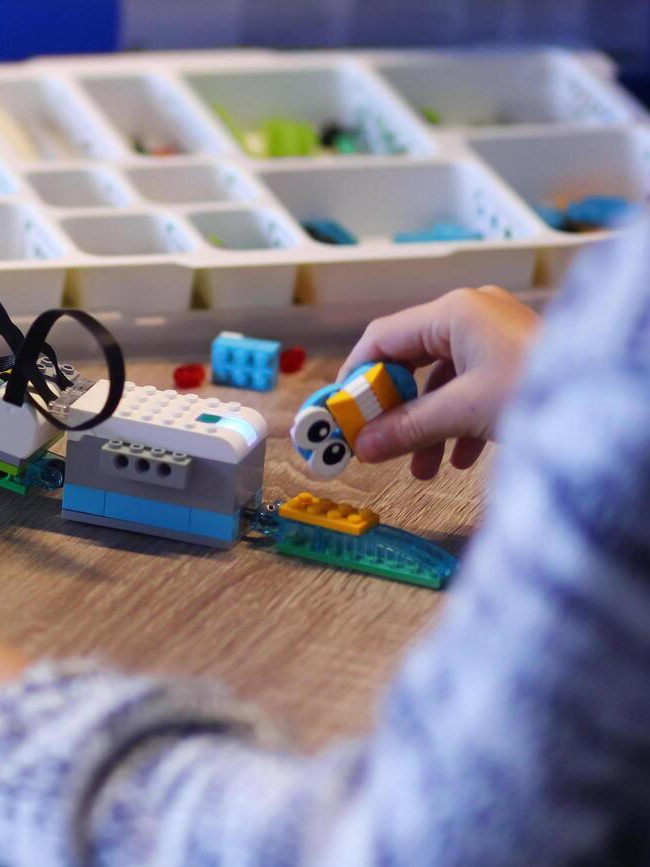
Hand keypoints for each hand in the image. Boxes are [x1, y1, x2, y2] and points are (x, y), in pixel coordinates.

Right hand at [341, 286, 539, 478]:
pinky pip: (467, 387)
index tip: (342, 414)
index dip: (355, 378)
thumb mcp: (461, 413)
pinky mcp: (512, 359)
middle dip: (393, 410)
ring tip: (422, 467)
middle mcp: (470, 315)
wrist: (611, 400)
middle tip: (375, 442)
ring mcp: (494, 336)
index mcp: (452, 312)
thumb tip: (363, 447)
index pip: (381, 339)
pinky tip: (460, 458)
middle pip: (408, 362)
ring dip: (425, 425)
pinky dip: (456, 422)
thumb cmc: (538, 389)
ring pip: (439, 381)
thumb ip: (406, 429)